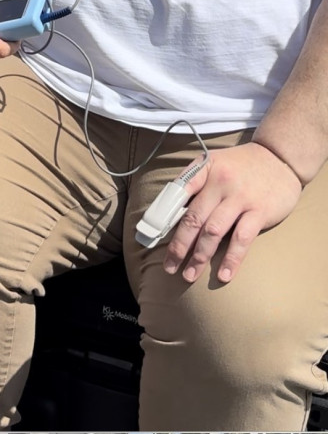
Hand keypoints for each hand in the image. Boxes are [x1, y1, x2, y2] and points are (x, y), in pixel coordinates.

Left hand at [162, 141, 302, 283]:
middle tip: (169, 266)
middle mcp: (220, 182)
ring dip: (199, 256)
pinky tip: (223, 275)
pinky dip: (231, 259)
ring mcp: (240, 197)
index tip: (154, 236)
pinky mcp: (259, 212)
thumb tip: (172, 212)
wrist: (279, 157)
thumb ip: (195, 182)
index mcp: (205, 169)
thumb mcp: (214, 163)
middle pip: (193, 218)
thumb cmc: (241, 165)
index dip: (164, 215)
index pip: (178, 193)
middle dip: (179, 245)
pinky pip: (241, 239)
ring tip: (189, 275)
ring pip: (214, 231)